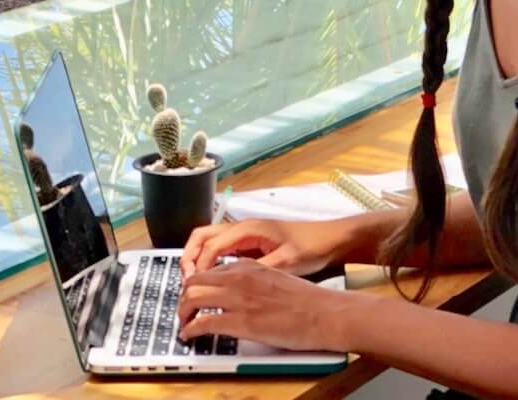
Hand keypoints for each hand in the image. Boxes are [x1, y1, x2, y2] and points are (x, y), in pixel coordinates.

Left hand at [177, 258, 355, 351]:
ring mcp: (239, 298)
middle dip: (182, 297)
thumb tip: (238, 292)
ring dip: (182, 312)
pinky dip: (191, 330)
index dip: (196, 284)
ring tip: (184, 323)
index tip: (194, 296)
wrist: (323, 312)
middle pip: (194, 280)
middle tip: (183, 311)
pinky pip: (203, 322)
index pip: (209, 269)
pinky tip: (190, 336)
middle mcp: (239, 277)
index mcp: (249, 265)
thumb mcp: (275, 277)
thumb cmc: (305, 300)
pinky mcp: (241, 321)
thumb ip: (253, 280)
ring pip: (192, 297)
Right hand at [181, 218, 348, 277]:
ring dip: (198, 259)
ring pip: (209, 242)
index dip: (198, 268)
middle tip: (187, 284)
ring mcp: (245, 235)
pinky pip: (221, 250)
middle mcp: (242, 228)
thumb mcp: (286, 261)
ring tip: (195, 285)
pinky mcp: (250, 244)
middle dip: (189, 258)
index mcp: (248, 229)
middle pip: (202, 237)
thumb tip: (234, 282)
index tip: (193, 289)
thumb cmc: (311, 246)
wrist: (330, 239)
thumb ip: (259, 269)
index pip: (210, 246)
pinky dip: (210, 262)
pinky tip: (214, 282)